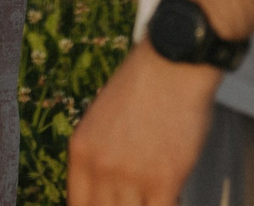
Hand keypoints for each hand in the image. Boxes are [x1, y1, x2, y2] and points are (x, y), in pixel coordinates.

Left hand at [67, 42, 219, 205]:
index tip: (111, 205)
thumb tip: (110, 189)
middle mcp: (100, 166)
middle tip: (138, 198)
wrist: (174, 61)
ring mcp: (131, 175)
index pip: (77, 205)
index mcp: (81, 150)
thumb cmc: (146, 84)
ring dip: (146, 204)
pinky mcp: (163, 179)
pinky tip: (176, 195)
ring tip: (157, 194)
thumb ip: (101, 155)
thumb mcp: (102, 119)